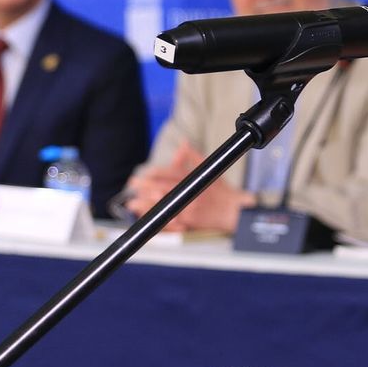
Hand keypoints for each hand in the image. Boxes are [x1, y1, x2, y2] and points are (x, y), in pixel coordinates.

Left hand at [122, 141, 254, 232]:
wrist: (234, 212)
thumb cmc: (223, 192)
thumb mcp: (210, 169)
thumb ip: (194, 156)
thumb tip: (183, 143)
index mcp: (194, 179)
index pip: (170, 173)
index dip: (155, 173)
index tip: (145, 173)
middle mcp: (190, 193)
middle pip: (163, 188)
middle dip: (145, 187)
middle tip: (133, 185)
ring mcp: (188, 209)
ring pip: (164, 205)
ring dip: (146, 204)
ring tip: (132, 203)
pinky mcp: (189, 223)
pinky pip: (170, 222)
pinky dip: (158, 220)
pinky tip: (147, 219)